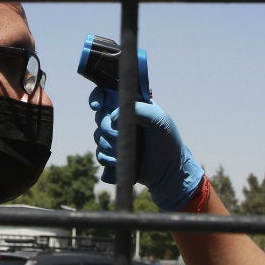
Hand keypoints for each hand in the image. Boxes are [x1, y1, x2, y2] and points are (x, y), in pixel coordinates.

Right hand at [90, 87, 203, 210]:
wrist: (168, 169)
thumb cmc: (167, 140)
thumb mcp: (159, 119)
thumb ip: (140, 110)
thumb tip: (113, 117)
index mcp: (130, 107)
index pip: (106, 94)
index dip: (97, 98)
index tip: (97, 107)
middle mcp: (121, 120)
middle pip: (100, 117)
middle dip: (106, 128)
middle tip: (118, 136)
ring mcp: (115, 138)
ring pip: (98, 137)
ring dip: (109, 145)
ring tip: (125, 151)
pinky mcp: (113, 155)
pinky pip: (100, 154)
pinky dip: (107, 158)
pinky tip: (119, 161)